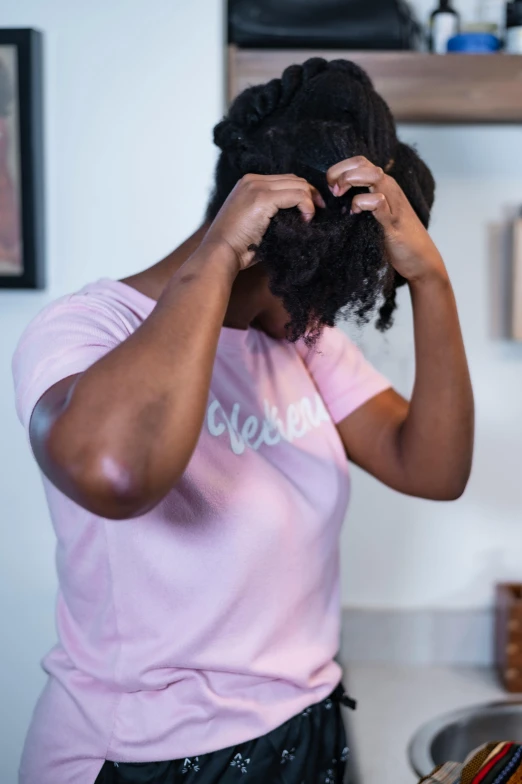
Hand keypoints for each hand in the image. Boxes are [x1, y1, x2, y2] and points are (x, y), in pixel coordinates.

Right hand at [202, 173, 324, 271]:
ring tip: (309, 219)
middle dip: (311, 194)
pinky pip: (296, 195)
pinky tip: (305, 220)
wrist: (220, 254)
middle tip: (318, 212)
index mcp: (249, 184)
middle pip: (293, 179)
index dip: (302, 192)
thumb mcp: (255, 223)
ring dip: (310, 201)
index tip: (311, 210)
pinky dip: (306, 206)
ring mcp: (256, 187)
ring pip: (297, 184)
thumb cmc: (237, 247)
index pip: (285, 180)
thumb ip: (272, 213)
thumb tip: (298, 216)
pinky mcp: (262, 198)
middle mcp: (252, 181)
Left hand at [327, 156, 446, 283]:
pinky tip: (355, 214)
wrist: (420, 259)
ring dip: (350, 181)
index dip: (340, 169)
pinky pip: (377, 201)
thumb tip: (335, 202)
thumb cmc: (394, 238)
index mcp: (382, 185)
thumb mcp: (374, 215)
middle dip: (340, 172)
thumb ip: (361, 204)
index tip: (330, 187)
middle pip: (361, 162)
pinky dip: (362, 203)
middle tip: (332, 191)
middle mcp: (388, 188)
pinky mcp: (393, 220)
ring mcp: (393, 202)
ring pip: (372, 175)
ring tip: (340, 196)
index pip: (358, 162)